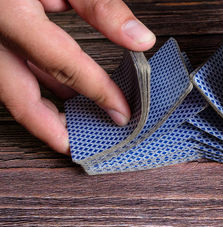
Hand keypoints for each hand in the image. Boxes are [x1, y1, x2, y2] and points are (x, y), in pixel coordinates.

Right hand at [0, 0, 154, 153]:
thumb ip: (101, 6)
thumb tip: (139, 39)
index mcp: (9, 14)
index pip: (64, 64)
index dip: (97, 91)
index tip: (121, 112)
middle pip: (19, 97)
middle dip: (51, 128)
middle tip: (80, 147)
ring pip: (12, 88)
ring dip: (46, 108)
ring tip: (78, 122)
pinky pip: (10, 71)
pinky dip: (38, 83)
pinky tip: (62, 90)